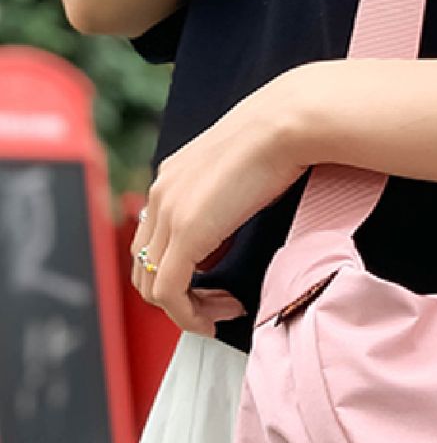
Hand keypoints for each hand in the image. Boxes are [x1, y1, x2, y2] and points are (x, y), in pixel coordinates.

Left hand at [129, 75, 307, 336]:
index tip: (216, 285)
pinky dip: (189, 315)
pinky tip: (217, 316)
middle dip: (180, 297)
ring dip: (186, 309)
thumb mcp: (240, 177)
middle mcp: (160, 195)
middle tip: (220, 304)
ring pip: (151, 285)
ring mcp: (169, 214)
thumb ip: (220, 210)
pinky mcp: (186, 233)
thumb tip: (215, 248)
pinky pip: (169, 293)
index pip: (153, 241)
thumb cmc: (279, 142)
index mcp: (170, 179)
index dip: (180, 273)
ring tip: (223, 311)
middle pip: (144, 267)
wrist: (287, 125)